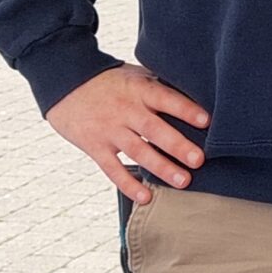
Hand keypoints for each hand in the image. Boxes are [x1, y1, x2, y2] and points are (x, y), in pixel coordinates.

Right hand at [46, 63, 209, 202]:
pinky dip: (128, 184)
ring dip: (161, 168)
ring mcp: (109, 129)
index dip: (185, 109)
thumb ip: (160, 88)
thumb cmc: (110, 80)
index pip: (166, 99)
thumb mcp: (136, 75)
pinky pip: (113, 169)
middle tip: (199, 160)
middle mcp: (125, 110)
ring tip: (183, 181)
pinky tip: (145, 197)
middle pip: (154, 129)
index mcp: (139, 89)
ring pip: (138, 151)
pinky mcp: (94, 146)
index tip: (206, 121)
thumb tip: (198, 99)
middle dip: (177, 146)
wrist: (65, 81)